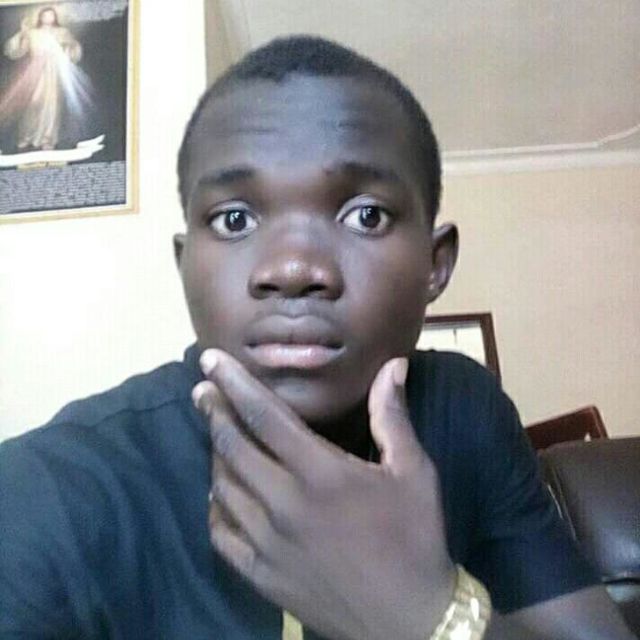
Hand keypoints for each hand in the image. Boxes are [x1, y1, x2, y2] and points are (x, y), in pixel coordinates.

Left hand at [193, 350, 455, 639]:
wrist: (410, 620)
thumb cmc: (415, 537)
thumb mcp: (413, 471)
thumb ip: (393, 416)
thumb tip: (393, 365)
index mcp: (321, 473)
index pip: (264, 416)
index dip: (235, 384)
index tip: (210, 360)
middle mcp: (284, 504)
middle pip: (233, 447)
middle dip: (214, 411)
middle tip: (202, 390)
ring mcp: (267, 543)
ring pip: (223, 487)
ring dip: (215, 454)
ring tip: (216, 434)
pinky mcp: (261, 576)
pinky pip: (222, 534)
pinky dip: (215, 507)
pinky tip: (218, 493)